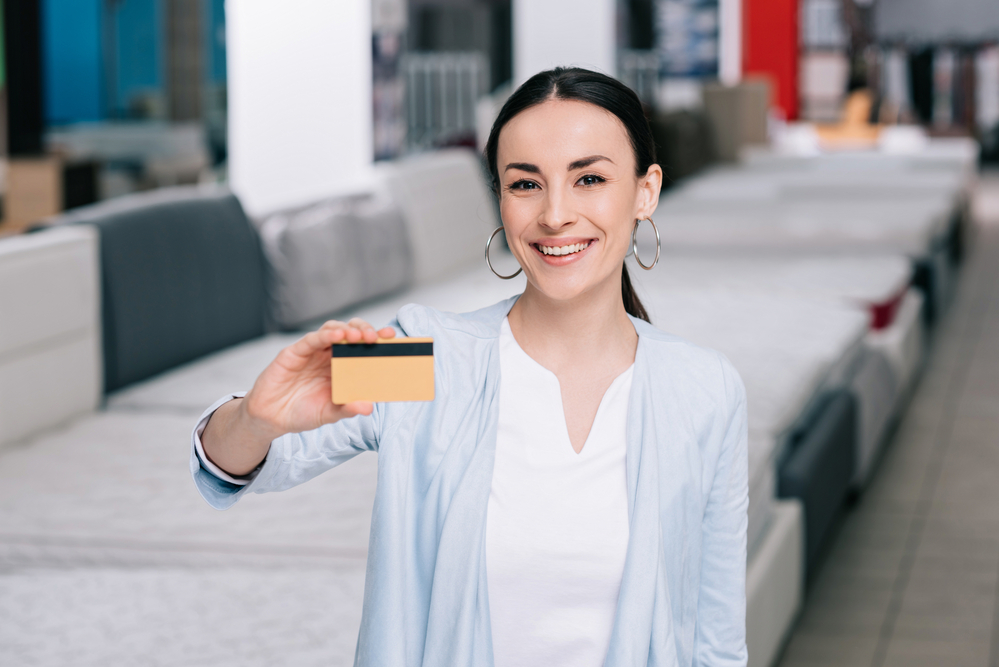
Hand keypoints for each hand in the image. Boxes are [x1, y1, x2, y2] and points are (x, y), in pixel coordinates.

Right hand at [243, 318, 396, 437]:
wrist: (271, 418)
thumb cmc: (303, 412)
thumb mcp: (329, 414)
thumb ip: (347, 408)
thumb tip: (368, 407)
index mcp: (343, 367)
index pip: (363, 348)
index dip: (377, 340)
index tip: (392, 337)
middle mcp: (330, 355)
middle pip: (351, 333)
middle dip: (365, 330)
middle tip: (376, 337)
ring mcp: (313, 352)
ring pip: (333, 329)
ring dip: (347, 330)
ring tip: (358, 336)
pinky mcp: (294, 352)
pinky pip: (311, 339)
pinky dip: (325, 335)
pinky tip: (337, 335)